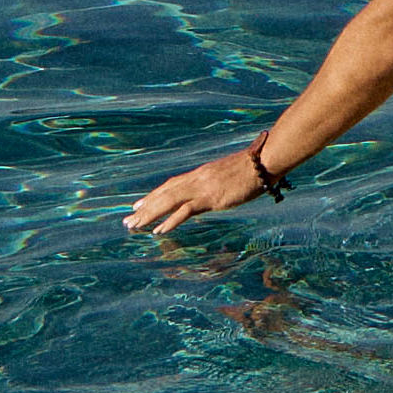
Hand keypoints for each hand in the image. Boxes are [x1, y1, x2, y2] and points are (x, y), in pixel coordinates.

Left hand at [129, 146, 281, 238]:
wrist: (264, 162)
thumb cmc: (254, 168)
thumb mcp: (230, 177)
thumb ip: (217, 184)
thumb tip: (214, 193)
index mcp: (200, 174)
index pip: (171, 184)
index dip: (154, 195)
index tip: (139, 204)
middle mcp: (196, 179)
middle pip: (164, 193)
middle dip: (145, 207)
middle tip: (128, 220)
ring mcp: (202, 188)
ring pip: (168, 201)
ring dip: (149, 214)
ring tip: (134, 225)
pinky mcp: (210, 197)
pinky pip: (184, 211)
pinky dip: (169, 221)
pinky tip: (158, 230)